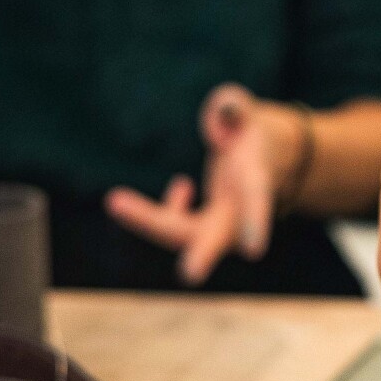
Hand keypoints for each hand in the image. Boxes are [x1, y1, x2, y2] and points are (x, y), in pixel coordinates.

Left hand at [106, 84, 303, 284]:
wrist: (265, 158)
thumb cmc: (251, 132)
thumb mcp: (247, 109)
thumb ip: (233, 107)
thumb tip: (216, 127)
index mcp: (257, 180)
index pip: (256, 200)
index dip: (255, 223)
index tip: (254, 251)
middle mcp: (239, 212)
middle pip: (216, 236)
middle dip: (203, 254)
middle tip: (190, 274)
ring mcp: (220, 225)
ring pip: (183, 234)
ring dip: (148, 220)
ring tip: (115, 200)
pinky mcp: (203, 226)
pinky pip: (174, 226)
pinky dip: (164, 211)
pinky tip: (182, 186)